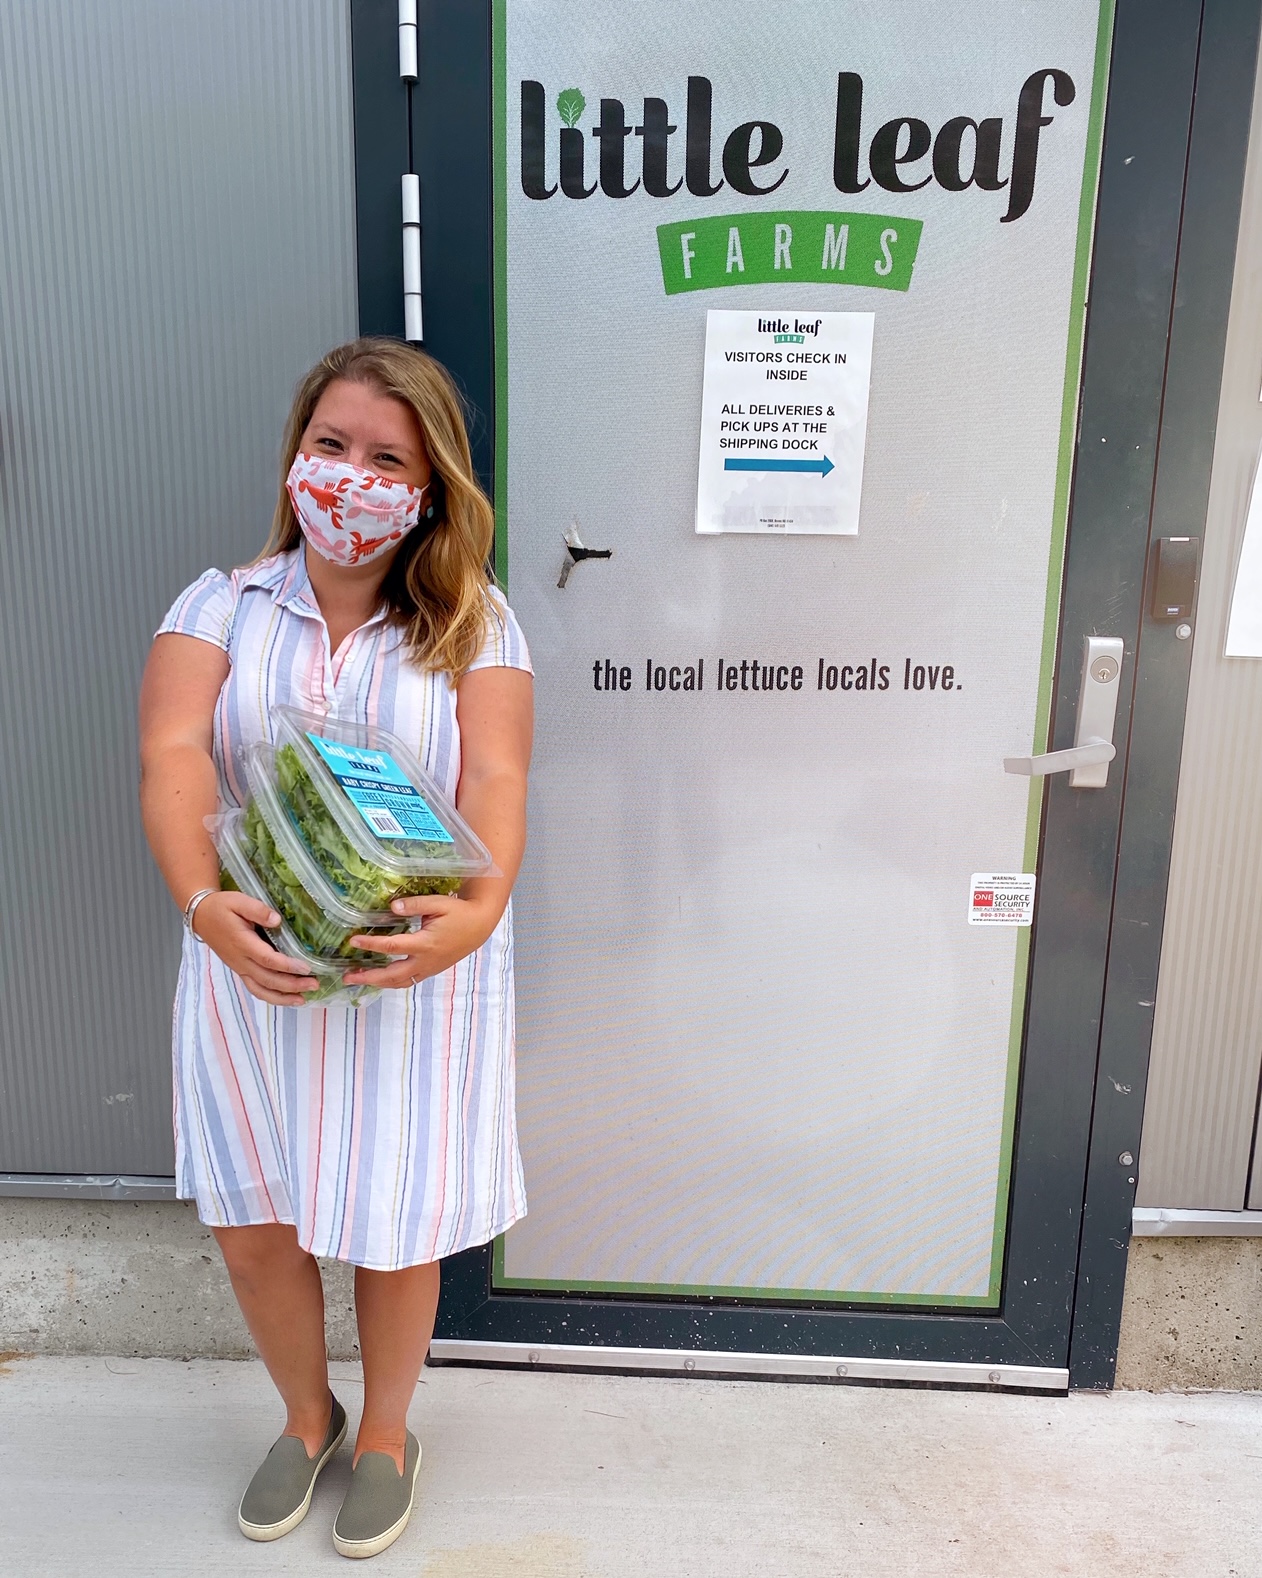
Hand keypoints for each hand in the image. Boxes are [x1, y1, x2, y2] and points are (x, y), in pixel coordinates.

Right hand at [191, 890, 318, 1006]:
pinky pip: (255, 989)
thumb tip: (277, 920)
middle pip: (268, 979)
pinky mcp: (240, 971)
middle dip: (292, 985)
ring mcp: (239, 968)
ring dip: (283, 997)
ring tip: (303, 999)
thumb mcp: (239, 901)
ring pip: (261, 989)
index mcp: (242, 943)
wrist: (201, 916)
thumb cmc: (222, 907)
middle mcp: (241, 960)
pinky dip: (271, 997)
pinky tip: (287, 999)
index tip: (306, 968)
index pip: (267, 959)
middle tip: (314, 985)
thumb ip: (258, 910)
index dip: (287, 966)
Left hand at [343, 893, 499, 989]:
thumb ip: (414, 904)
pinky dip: (391, 981)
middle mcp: (425, 961)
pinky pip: (408, 980)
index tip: (353, 940)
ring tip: (358, 979)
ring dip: (377, 982)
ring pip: (399, 982)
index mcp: (425, 944)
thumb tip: (391, 907)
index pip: (392, 947)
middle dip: (368, 977)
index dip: (371, 944)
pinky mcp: (431, 970)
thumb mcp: (439, 903)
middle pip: (391, 975)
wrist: (480, 926)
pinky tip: (379, 977)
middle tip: (347, 976)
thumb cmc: (460, 912)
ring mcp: (428, 969)